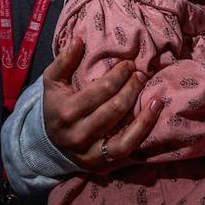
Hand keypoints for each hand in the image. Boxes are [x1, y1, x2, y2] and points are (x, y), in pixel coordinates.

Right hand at [41, 37, 160, 169]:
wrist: (48, 143)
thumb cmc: (56, 106)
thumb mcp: (52, 82)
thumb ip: (64, 61)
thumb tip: (79, 40)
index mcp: (66, 112)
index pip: (100, 91)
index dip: (118, 76)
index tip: (129, 64)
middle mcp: (78, 134)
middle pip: (113, 110)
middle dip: (131, 89)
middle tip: (141, 74)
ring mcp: (91, 152)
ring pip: (123, 136)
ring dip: (143, 115)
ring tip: (156, 97)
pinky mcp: (102, 164)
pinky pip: (127, 149)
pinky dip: (143, 132)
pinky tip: (154, 114)